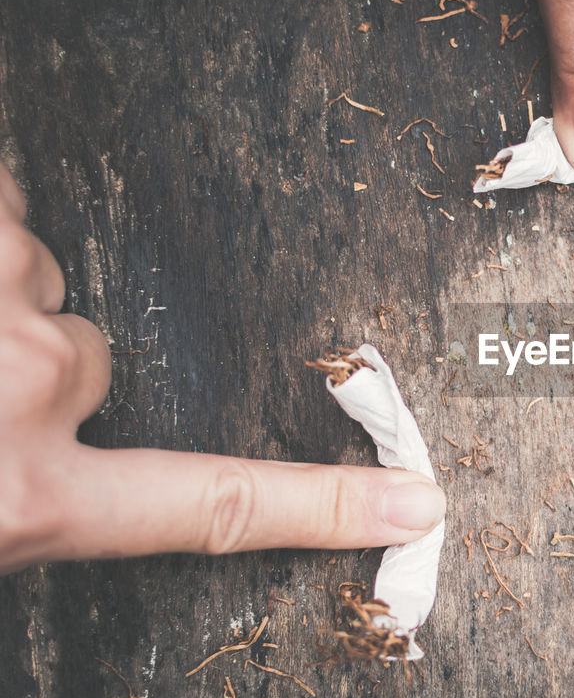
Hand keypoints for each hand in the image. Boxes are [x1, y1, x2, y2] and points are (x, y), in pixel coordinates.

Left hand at [0, 162, 444, 574]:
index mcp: (25, 501)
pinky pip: (1, 192)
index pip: (213, 506)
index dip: (320, 504)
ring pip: (31, 271)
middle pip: (90, 353)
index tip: (409, 503)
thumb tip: (40, 485)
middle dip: (32, 358)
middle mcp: (31, 394)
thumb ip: (21, 502)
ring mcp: (4, 307)